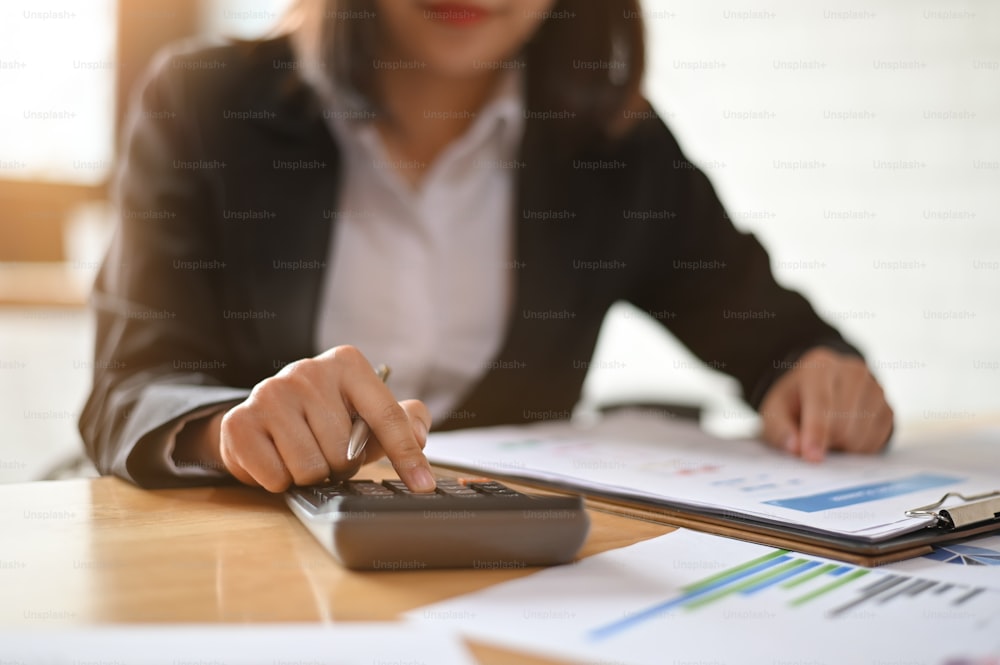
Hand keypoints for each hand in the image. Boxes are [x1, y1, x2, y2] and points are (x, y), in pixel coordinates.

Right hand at [177, 346, 434, 491]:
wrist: (264, 415)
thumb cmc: (326, 417)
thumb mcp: (368, 414)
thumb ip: (403, 421)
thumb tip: (419, 435)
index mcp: (348, 364)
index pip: (387, 417)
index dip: (407, 456)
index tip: (423, 486)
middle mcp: (308, 371)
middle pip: (344, 453)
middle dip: (340, 465)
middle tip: (327, 452)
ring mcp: (270, 392)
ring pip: (310, 469)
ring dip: (310, 475)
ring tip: (302, 454)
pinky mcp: (240, 421)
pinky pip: (275, 477)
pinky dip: (278, 480)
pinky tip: (275, 457)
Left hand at [759, 347, 893, 461]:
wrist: (819, 389)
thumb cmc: (794, 402)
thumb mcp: (774, 411)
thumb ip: (779, 429)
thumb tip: (796, 449)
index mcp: (819, 366)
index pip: (821, 402)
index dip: (816, 432)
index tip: (812, 457)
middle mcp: (853, 371)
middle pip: (843, 423)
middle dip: (825, 441)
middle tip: (811, 439)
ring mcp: (876, 388)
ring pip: (861, 436)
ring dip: (841, 446)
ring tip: (829, 432)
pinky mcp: (888, 407)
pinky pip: (876, 442)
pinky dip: (858, 448)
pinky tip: (846, 435)